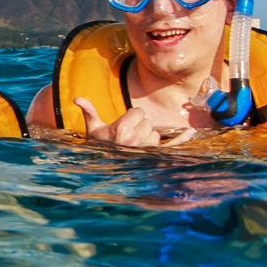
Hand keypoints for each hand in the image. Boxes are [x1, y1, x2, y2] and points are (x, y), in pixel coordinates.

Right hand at [74, 97, 195, 146]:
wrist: (106, 168)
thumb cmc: (100, 145)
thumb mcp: (92, 128)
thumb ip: (88, 111)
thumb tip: (76, 98)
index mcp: (121, 130)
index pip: (138, 112)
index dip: (131, 116)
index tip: (123, 124)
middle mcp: (135, 139)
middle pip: (147, 122)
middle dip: (139, 125)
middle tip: (128, 135)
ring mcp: (146, 149)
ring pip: (155, 134)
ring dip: (147, 136)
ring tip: (134, 144)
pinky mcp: (154, 156)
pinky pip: (171, 145)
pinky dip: (181, 139)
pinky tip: (190, 132)